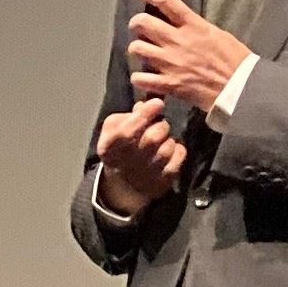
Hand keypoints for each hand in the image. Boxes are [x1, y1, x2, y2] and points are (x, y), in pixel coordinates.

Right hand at [95, 97, 185, 213]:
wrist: (124, 182)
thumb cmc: (121, 146)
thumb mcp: (114, 126)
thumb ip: (129, 114)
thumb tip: (147, 103)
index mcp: (109, 147)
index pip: (128, 130)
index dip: (145, 114)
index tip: (158, 102)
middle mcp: (125, 165)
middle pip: (152, 138)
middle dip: (161, 126)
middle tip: (160, 125)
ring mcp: (144, 177)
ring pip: (167, 149)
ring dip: (169, 139)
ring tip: (163, 139)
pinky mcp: (161, 183)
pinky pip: (178, 158)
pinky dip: (178, 150)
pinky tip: (171, 150)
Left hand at [126, 0, 252, 112]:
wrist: (240, 88)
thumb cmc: (234, 60)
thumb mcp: (217, 34)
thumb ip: (196, 28)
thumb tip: (182, 24)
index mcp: (193, 25)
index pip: (165, 1)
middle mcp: (177, 41)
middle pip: (143, 22)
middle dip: (136, 22)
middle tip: (138, 26)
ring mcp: (171, 63)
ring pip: (137, 48)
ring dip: (137, 48)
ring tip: (142, 51)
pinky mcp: (169, 84)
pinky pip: (141, 78)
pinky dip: (139, 78)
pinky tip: (143, 77)